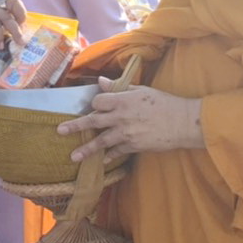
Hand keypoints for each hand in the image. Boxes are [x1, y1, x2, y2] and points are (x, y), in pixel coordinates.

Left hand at [56, 79, 203, 163]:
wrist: (183, 122)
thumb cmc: (163, 103)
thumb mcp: (141, 90)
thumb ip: (119, 87)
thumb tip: (101, 81)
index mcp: (122, 99)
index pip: (98, 102)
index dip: (94, 104)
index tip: (95, 107)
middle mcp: (120, 116)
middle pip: (92, 121)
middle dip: (75, 126)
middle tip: (59, 131)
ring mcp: (126, 133)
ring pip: (101, 141)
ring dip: (86, 150)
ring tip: (73, 157)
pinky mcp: (133, 146)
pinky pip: (116, 152)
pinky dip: (107, 156)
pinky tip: (100, 161)